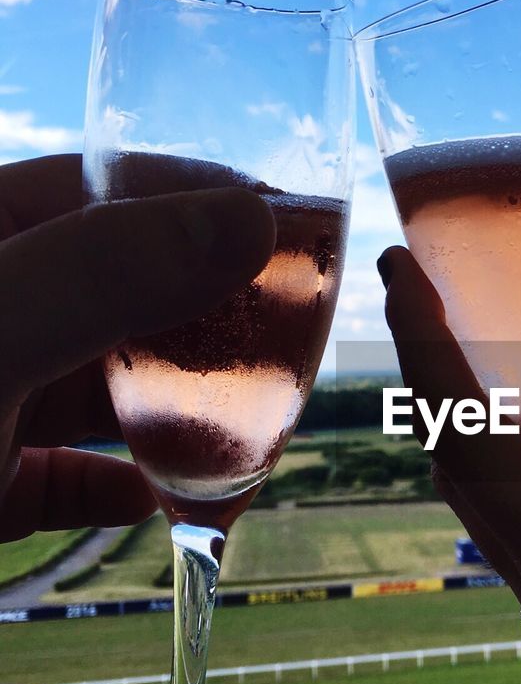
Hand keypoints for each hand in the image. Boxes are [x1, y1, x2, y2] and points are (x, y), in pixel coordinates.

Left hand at [0, 155, 274, 540]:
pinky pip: (64, 475)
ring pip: (95, 387)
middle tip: (286, 339)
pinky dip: (115, 485)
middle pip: (117, 292)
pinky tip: (154, 495)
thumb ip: (104, 272)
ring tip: (247, 424)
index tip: (294, 229)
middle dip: (201, 321)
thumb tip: (253, 221)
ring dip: (171, 409)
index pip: (101, 188)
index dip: (199, 203)